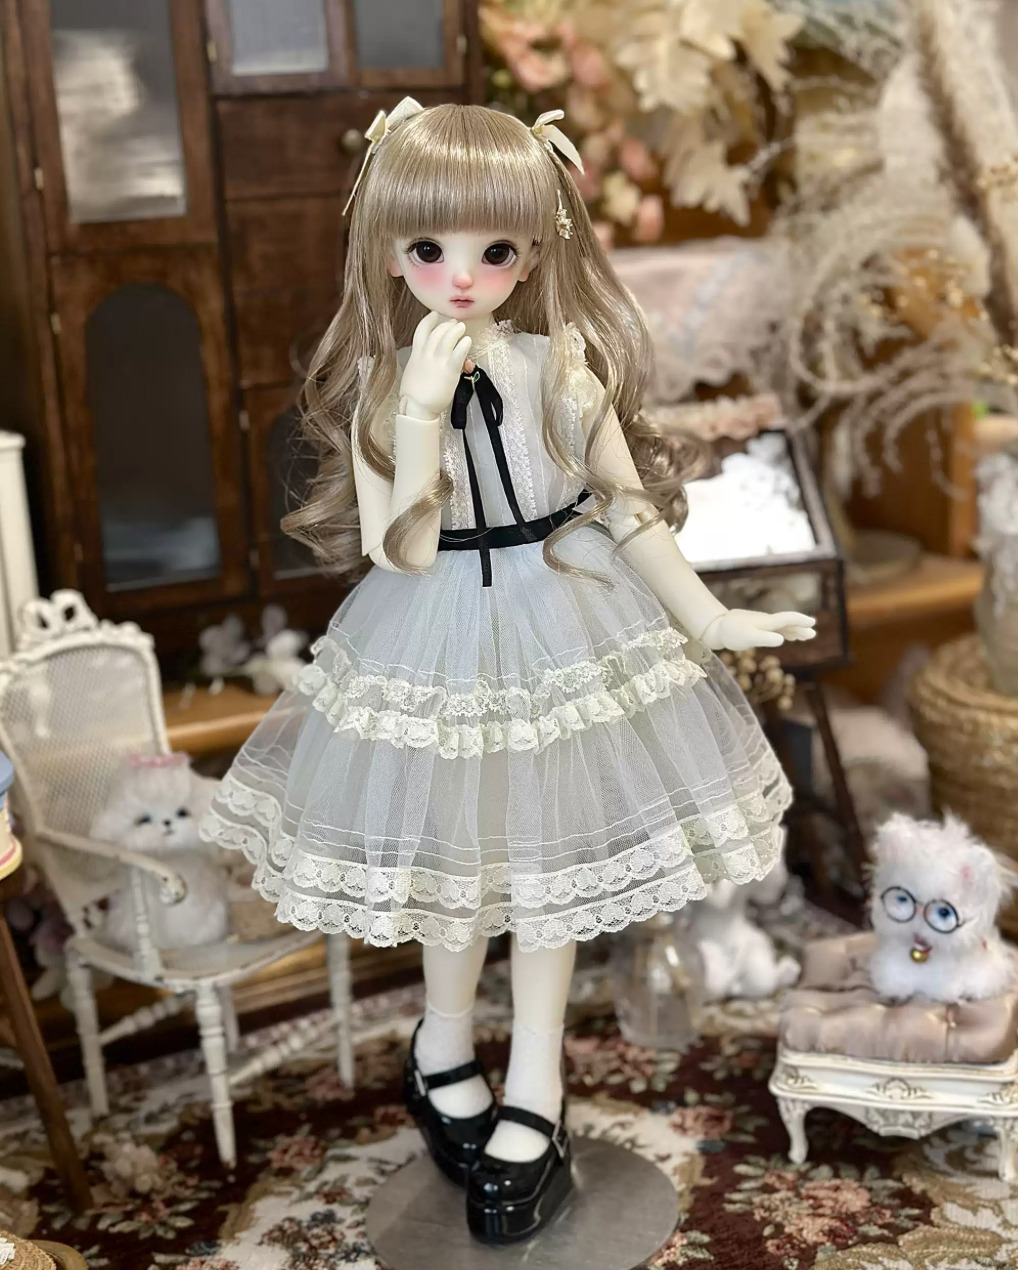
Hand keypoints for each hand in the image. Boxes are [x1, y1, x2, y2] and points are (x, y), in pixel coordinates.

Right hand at [399, 311, 472, 419]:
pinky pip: (458, 353)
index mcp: (416, 355)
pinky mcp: (449, 370)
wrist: (416, 408)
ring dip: (456, 330)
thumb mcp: (413, 374)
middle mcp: (426, 355)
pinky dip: (463, 345)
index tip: (434, 314)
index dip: (429, 320)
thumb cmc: (414, 396)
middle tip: (454, 323)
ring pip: (448, 338)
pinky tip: (467, 341)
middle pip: (437, 332)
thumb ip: (421, 364)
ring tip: (462, 328)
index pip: (421, 331)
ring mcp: (438, 361)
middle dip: (446, 325)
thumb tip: (429, 364)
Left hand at [700, 609, 816, 651]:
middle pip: (787, 623)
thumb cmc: (732, 633)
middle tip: (813, 633)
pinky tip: (786, 637)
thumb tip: (782, 640)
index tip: (812, 622)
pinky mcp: (756, 628)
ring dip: (794, 631)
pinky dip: (784, 633)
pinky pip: (774, 630)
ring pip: (782, 626)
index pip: (788, 619)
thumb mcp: (749, 638)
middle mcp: (767, 621)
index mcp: (767, 622)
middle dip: (800, 627)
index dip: (800, 621)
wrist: (716, 627)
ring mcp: (761, 624)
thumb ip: (765, 638)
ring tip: (806, 636)